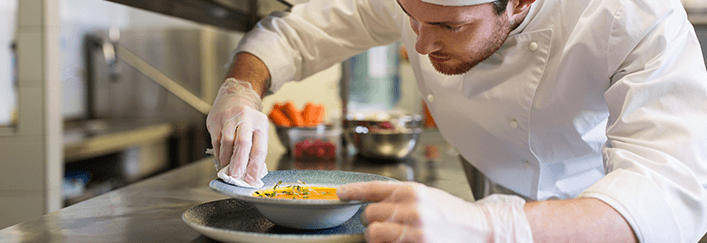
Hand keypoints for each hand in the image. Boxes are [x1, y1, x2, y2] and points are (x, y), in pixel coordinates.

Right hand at [206, 78, 268, 185]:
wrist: (235, 97)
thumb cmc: (248, 120)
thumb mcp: (257, 130)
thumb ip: (255, 150)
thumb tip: (251, 175)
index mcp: (260, 123)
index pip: (259, 148)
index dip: (255, 167)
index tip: (251, 181)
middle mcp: (246, 118)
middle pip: (242, 144)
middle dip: (238, 164)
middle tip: (235, 178)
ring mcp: (230, 117)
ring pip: (227, 143)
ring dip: (226, 160)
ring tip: (228, 171)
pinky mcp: (216, 119)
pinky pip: (216, 141)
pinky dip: (219, 153)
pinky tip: (222, 160)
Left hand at [336, 181, 532, 242]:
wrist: (479, 231)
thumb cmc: (451, 214)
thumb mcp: (426, 195)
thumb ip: (400, 196)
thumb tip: (370, 199)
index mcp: (413, 191)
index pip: (372, 188)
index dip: (352, 191)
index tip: (340, 194)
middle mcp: (412, 209)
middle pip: (368, 215)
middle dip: (372, 220)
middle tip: (386, 222)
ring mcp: (414, 232)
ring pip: (373, 233)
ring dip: (378, 235)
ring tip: (392, 235)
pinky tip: (400, 241)